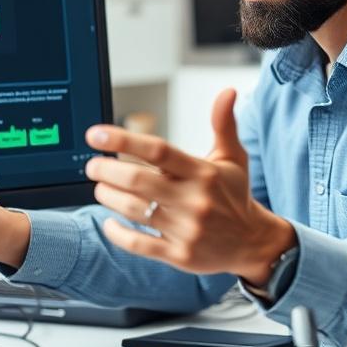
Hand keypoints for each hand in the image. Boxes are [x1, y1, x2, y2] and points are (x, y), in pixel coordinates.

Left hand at [85, 88, 295, 285]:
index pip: (158, 150)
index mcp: (202, 172)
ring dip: (108, 197)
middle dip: (106, 171)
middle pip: (138, 181)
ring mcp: (186, 230)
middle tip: (92, 166)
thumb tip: (227, 91)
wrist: (254, 243)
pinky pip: (139, 245)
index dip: (123, 140)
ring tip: (100, 188)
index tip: (96, 134)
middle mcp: (193, 200)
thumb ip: (223, 123)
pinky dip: (118, 233)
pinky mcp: (180, 255)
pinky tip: (108, 222)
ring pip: (134, 211)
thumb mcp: (233, 157)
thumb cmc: (235, 195)